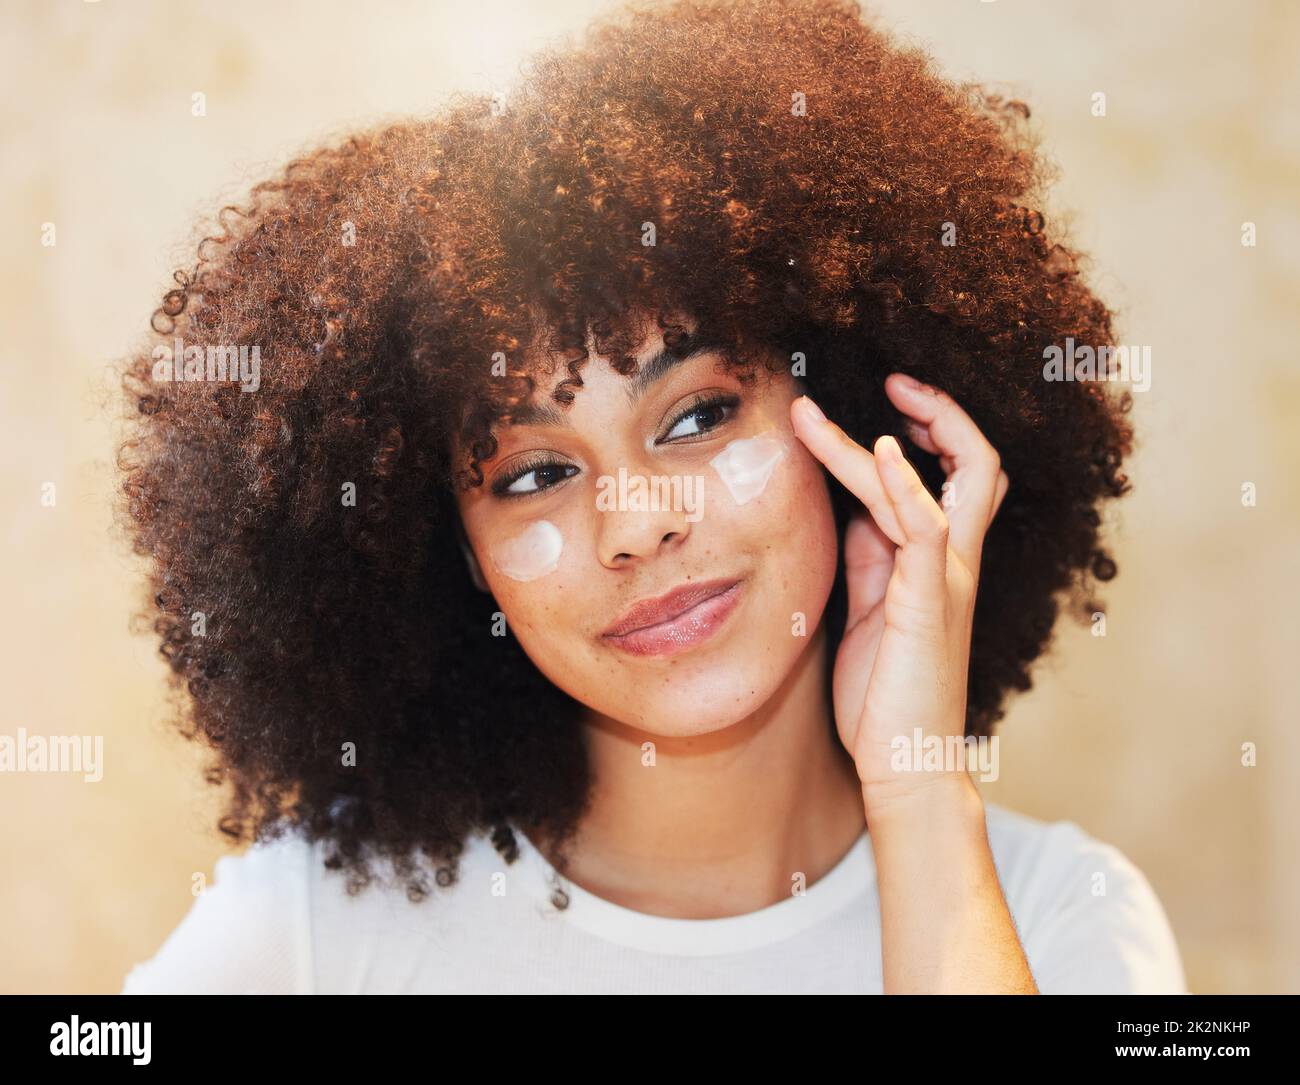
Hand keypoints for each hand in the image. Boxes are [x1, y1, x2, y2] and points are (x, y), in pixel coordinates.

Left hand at [790, 374, 1009, 809]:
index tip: (886, 405)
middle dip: (941, 413)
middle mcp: (952, 563)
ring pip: (939, 487)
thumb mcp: (871, 606)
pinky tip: (886, 451)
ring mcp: (945, 581)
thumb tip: (850, 509)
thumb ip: (869, 556)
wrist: (905, 761)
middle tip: (894, 380)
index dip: (929, 433)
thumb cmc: (886, 691)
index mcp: (937, 563)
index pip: (954, 478)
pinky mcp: (925, 603)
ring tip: (813, 414)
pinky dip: (906, 485)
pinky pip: (927, 530)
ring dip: (882, 439)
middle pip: (976, 466)